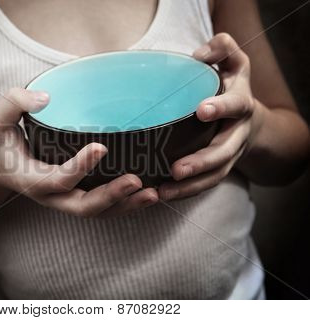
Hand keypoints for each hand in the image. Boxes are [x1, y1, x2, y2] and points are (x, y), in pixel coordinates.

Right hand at [0, 88, 158, 216]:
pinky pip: (103, 205)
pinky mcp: (77, 194)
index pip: (57, 180)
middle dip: (111, 197)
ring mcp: (66, 199)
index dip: (79, 167)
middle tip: (137, 182)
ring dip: (126, 205)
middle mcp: (51, 195)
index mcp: (31, 180)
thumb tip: (46, 98)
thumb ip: (14, 104)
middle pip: (84, 206)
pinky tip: (147, 191)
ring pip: (99, 211)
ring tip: (153, 194)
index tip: (100, 147)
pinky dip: (125, 202)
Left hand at [158, 33, 263, 200]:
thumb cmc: (232, 88)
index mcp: (241, 104)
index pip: (236, 105)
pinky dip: (185, 192)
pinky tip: (161, 194)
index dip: (222, 107)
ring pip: (214, 176)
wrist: (249, 121)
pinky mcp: (217, 169)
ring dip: (190, 187)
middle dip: (201, 162)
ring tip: (163, 192)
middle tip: (176, 170)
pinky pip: (204, 184)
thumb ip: (222, 48)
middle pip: (224, 152)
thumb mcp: (234, 62)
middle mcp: (237, 133)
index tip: (201, 111)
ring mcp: (229, 154)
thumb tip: (199, 54)